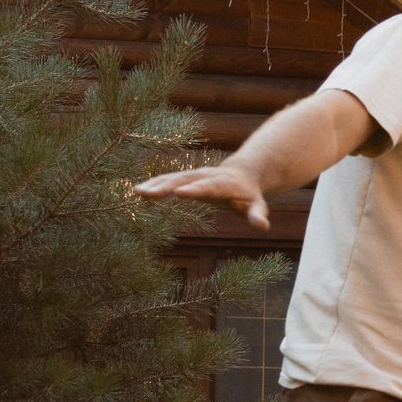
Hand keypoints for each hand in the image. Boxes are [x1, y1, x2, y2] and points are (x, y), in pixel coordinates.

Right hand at [133, 162, 269, 230]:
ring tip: (137, 192)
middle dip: (166, 186)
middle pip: (185, 180)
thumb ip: (258, 216)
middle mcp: (206, 176)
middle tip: (148, 194)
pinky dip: (154, 184)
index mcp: (223, 184)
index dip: (195, 190)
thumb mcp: (257, 206)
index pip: (208, 187)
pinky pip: (168, 180)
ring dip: (155, 184)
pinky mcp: (186, 178)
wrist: (243, 174)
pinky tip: (137, 191)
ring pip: (173, 178)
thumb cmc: (250, 195)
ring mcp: (194, 175)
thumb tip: (264, 227)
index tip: (179, 194)